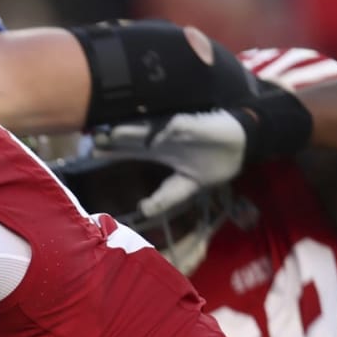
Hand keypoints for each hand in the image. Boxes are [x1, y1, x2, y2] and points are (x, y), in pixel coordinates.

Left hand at [89, 108, 246, 218]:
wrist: (244, 143)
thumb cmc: (214, 162)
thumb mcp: (187, 186)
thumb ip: (166, 198)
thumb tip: (143, 211)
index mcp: (159, 151)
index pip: (130, 150)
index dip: (112, 151)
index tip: (92, 152)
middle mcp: (162, 139)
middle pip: (133, 139)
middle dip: (113, 140)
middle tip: (92, 140)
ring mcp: (175, 130)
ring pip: (149, 129)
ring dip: (132, 130)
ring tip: (111, 132)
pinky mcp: (193, 124)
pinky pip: (177, 126)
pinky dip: (166, 129)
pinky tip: (153, 133)